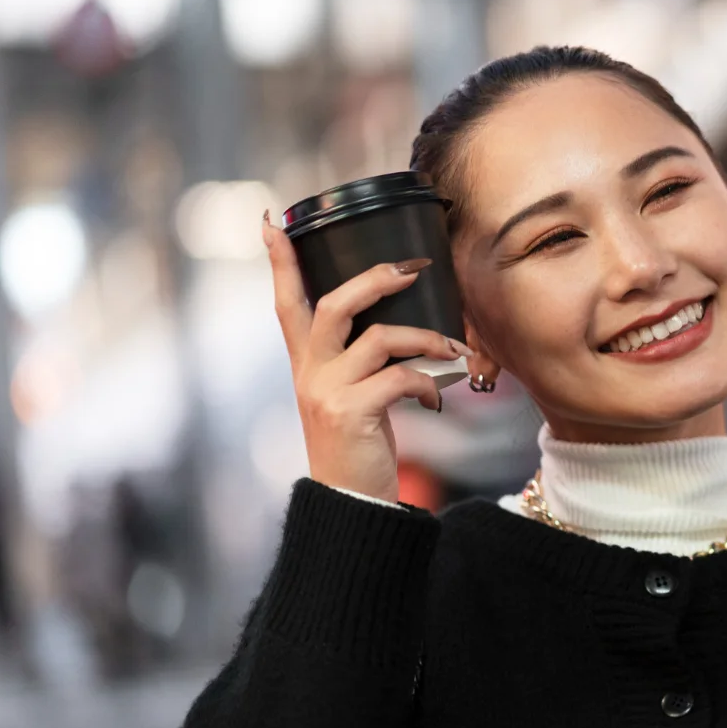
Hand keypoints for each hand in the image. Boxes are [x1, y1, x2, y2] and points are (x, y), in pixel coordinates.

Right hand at [264, 215, 472, 502]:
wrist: (350, 504)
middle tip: (412, 269)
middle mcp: (309, 372)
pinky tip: (434, 398)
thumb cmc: (358, 446)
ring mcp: (326, 392)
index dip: (280, 263)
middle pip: (332, 305)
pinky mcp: (351, 414)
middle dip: (374, 279)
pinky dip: (427, 382)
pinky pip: (399, 378)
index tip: (273, 223)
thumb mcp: (347, 397)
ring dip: (424, 338)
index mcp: (305, 364)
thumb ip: (359, 361)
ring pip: (377, 337)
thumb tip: (406, 326)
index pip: (286, 302)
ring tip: (452, 348)